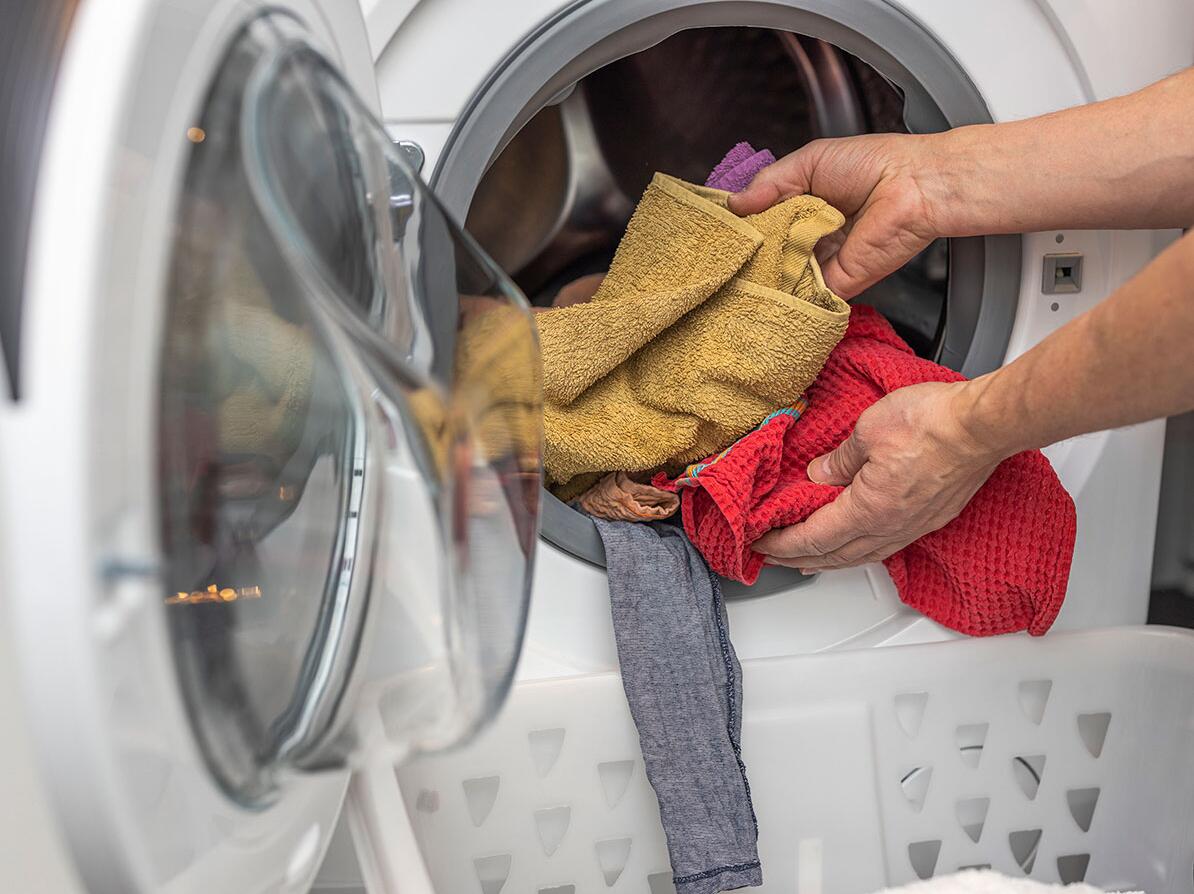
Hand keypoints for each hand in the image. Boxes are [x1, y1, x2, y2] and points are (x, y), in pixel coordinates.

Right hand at [727, 134, 946, 297]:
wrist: (913, 188)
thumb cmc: (874, 165)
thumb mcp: (809, 161)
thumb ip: (769, 182)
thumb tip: (736, 204)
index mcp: (806, 205)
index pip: (765, 222)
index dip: (745, 224)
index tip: (723, 227)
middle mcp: (812, 236)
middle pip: (768, 251)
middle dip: (750, 249)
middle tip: (728, 247)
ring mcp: (822, 262)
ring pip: (780, 274)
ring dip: (762, 270)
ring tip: (740, 263)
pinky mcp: (834, 284)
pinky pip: (801, 292)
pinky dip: (782, 289)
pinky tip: (762, 279)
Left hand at [753, 381, 1003, 570]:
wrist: (983, 426)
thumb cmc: (931, 423)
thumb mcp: (866, 432)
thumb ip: (838, 460)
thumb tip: (818, 474)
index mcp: (868, 511)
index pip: (812, 538)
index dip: (780, 544)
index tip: (758, 543)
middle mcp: (891, 528)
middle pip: (834, 555)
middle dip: (798, 558)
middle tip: (772, 556)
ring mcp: (913, 526)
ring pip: (861, 556)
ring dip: (830, 560)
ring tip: (809, 559)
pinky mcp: (931, 518)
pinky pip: (886, 546)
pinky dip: (860, 551)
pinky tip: (858, 545)